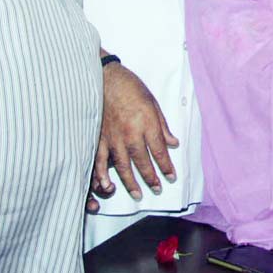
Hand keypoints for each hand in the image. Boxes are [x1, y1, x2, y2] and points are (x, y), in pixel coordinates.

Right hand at [95, 61, 178, 201]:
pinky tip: (107, 186)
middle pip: (142, 161)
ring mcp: (112, 137)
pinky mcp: (98, 138)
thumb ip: (162, 126)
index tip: (171, 176)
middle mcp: (130, 133)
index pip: (159, 150)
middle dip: (151, 177)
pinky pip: (100, 160)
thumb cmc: (131, 88)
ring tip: (138, 194)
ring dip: (131, 182)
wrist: (105, 78)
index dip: (166, 166)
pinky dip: (103, 175)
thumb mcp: (153, 103)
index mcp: (146, 123)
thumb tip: (173, 143)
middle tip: (157, 189)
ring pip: (122, 165)